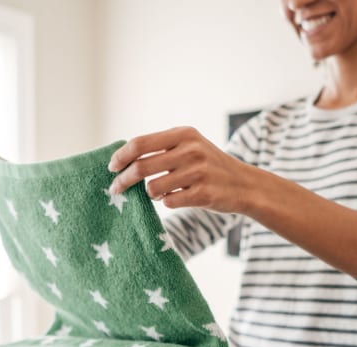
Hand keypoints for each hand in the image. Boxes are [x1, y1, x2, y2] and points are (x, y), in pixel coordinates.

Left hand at [107, 127, 253, 212]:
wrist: (244, 184)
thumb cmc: (209, 166)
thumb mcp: (190, 145)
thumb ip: (161, 147)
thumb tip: (122, 158)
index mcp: (183, 134)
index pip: (140, 143)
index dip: (121, 156)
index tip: (111, 167)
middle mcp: (191, 150)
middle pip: (141, 167)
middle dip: (123, 180)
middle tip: (115, 189)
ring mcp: (198, 172)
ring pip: (153, 188)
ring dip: (150, 193)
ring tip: (158, 192)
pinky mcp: (203, 194)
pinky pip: (169, 202)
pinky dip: (167, 202)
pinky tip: (175, 198)